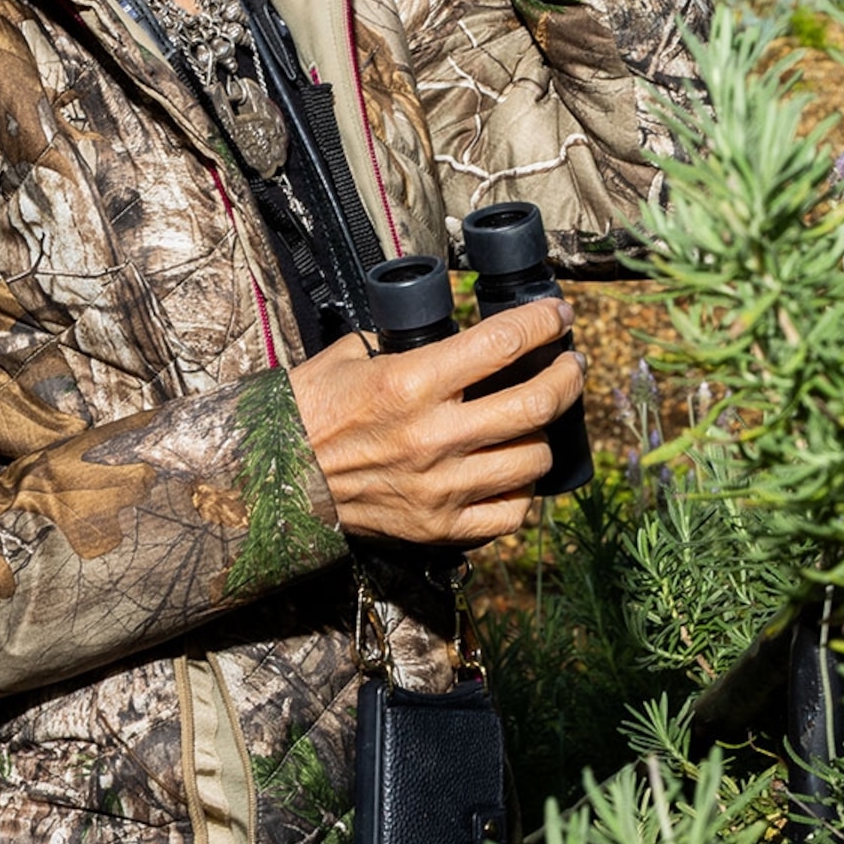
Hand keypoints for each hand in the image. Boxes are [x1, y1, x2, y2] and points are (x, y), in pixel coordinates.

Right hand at [285, 297, 581, 546]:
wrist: (273, 477)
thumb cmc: (310, 410)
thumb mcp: (352, 355)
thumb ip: (404, 342)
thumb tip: (452, 330)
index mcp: (411, 382)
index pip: (504, 343)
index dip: (544, 323)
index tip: (558, 316)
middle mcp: (433, 436)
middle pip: (536, 403)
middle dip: (567, 377)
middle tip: (569, 365)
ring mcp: (440, 487)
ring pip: (533, 459)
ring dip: (544, 435)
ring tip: (537, 420)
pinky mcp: (438, 527)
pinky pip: (510, 513)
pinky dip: (521, 491)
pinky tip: (514, 471)